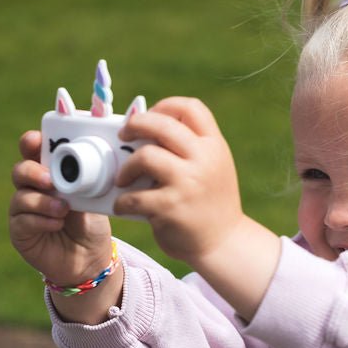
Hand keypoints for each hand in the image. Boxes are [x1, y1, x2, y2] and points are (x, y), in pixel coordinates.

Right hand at [9, 130, 118, 321]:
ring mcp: (23, 210)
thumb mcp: (92, 200)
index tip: (36, 140)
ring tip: (62, 209)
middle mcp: (33, 189)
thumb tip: (84, 166)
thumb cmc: (91, 223)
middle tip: (49, 180)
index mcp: (50, 174)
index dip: (30, 143)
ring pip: (21, 196)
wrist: (90, 259)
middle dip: (33, 172)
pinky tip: (57, 225)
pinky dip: (41, 220)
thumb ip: (83, 183)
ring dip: (42, 201)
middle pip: (20, 171)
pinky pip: (22, 221)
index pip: (33, 152)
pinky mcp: (20, 232)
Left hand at [115, 97, 280, 319]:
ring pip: (145, 156)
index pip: (190, 107)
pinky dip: (123, 202)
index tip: (151, 116)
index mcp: (214, 145)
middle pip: (161, 124)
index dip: (165, 106)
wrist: (225, 242)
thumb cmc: (212, 202)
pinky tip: (125, 206)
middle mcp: (204, 160)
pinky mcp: (171, 207)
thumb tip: (149, 127)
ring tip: (123, 179)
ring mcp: (188, 183)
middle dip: (135, 125)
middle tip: (124, 135)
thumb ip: (193, 146)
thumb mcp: (214, 165)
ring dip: (126, 168)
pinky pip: (134, 196)